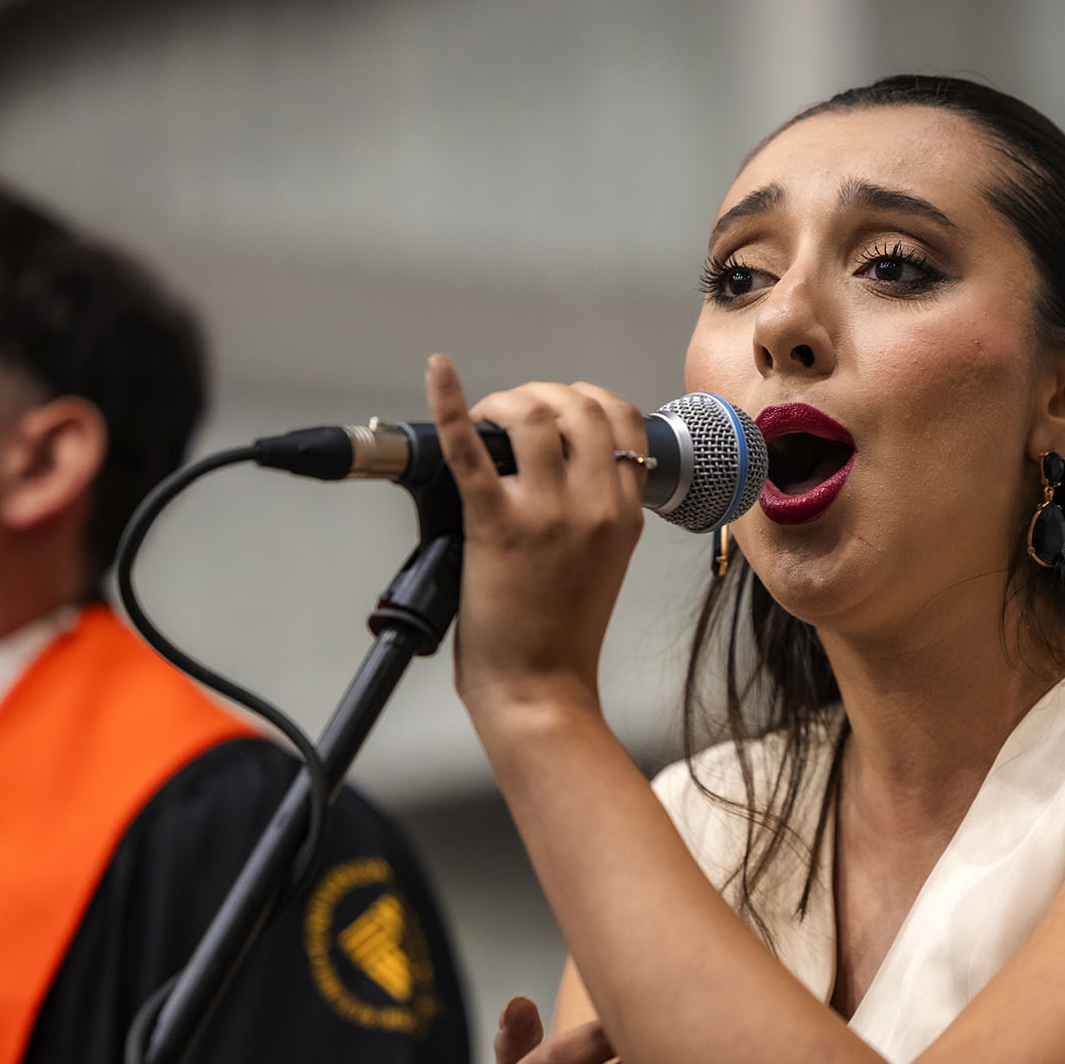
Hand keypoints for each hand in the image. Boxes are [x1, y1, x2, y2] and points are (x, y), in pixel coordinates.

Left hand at [423, 355, 647, 721]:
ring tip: (486, 419)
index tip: (561, 408)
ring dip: (505, 401)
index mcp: (626, 514)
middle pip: (579, 406)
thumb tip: (556, 468)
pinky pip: (469, 448)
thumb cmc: (563, 636)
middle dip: (543, 393)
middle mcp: (594, 505)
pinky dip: (450, 402)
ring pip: (532, 414)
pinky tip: (438, 373)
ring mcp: (546, 513)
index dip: (588, 399)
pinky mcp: (496, 525)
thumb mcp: (606, 563)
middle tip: (511, 415)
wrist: (541, 690)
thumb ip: (594, 513)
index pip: (623, 421)